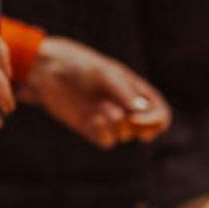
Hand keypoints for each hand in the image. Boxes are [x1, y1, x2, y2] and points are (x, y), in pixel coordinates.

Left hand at [21, 36, 169, 148]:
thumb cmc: (80, 66)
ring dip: (115, 124)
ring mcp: (110, 118)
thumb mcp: (104, 74)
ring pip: (125, 134)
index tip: (135, 118)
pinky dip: (103, 132)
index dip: (154, 120)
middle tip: (123, 116)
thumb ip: (124, 92)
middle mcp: (126, 106)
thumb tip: (142, 112)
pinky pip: (107, 141)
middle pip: (148, 129)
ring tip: (100, 106)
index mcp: (136, 89)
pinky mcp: (93, 128)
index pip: (160, 112)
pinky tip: (92, 118)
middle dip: (138, 127)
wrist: (48, 71)